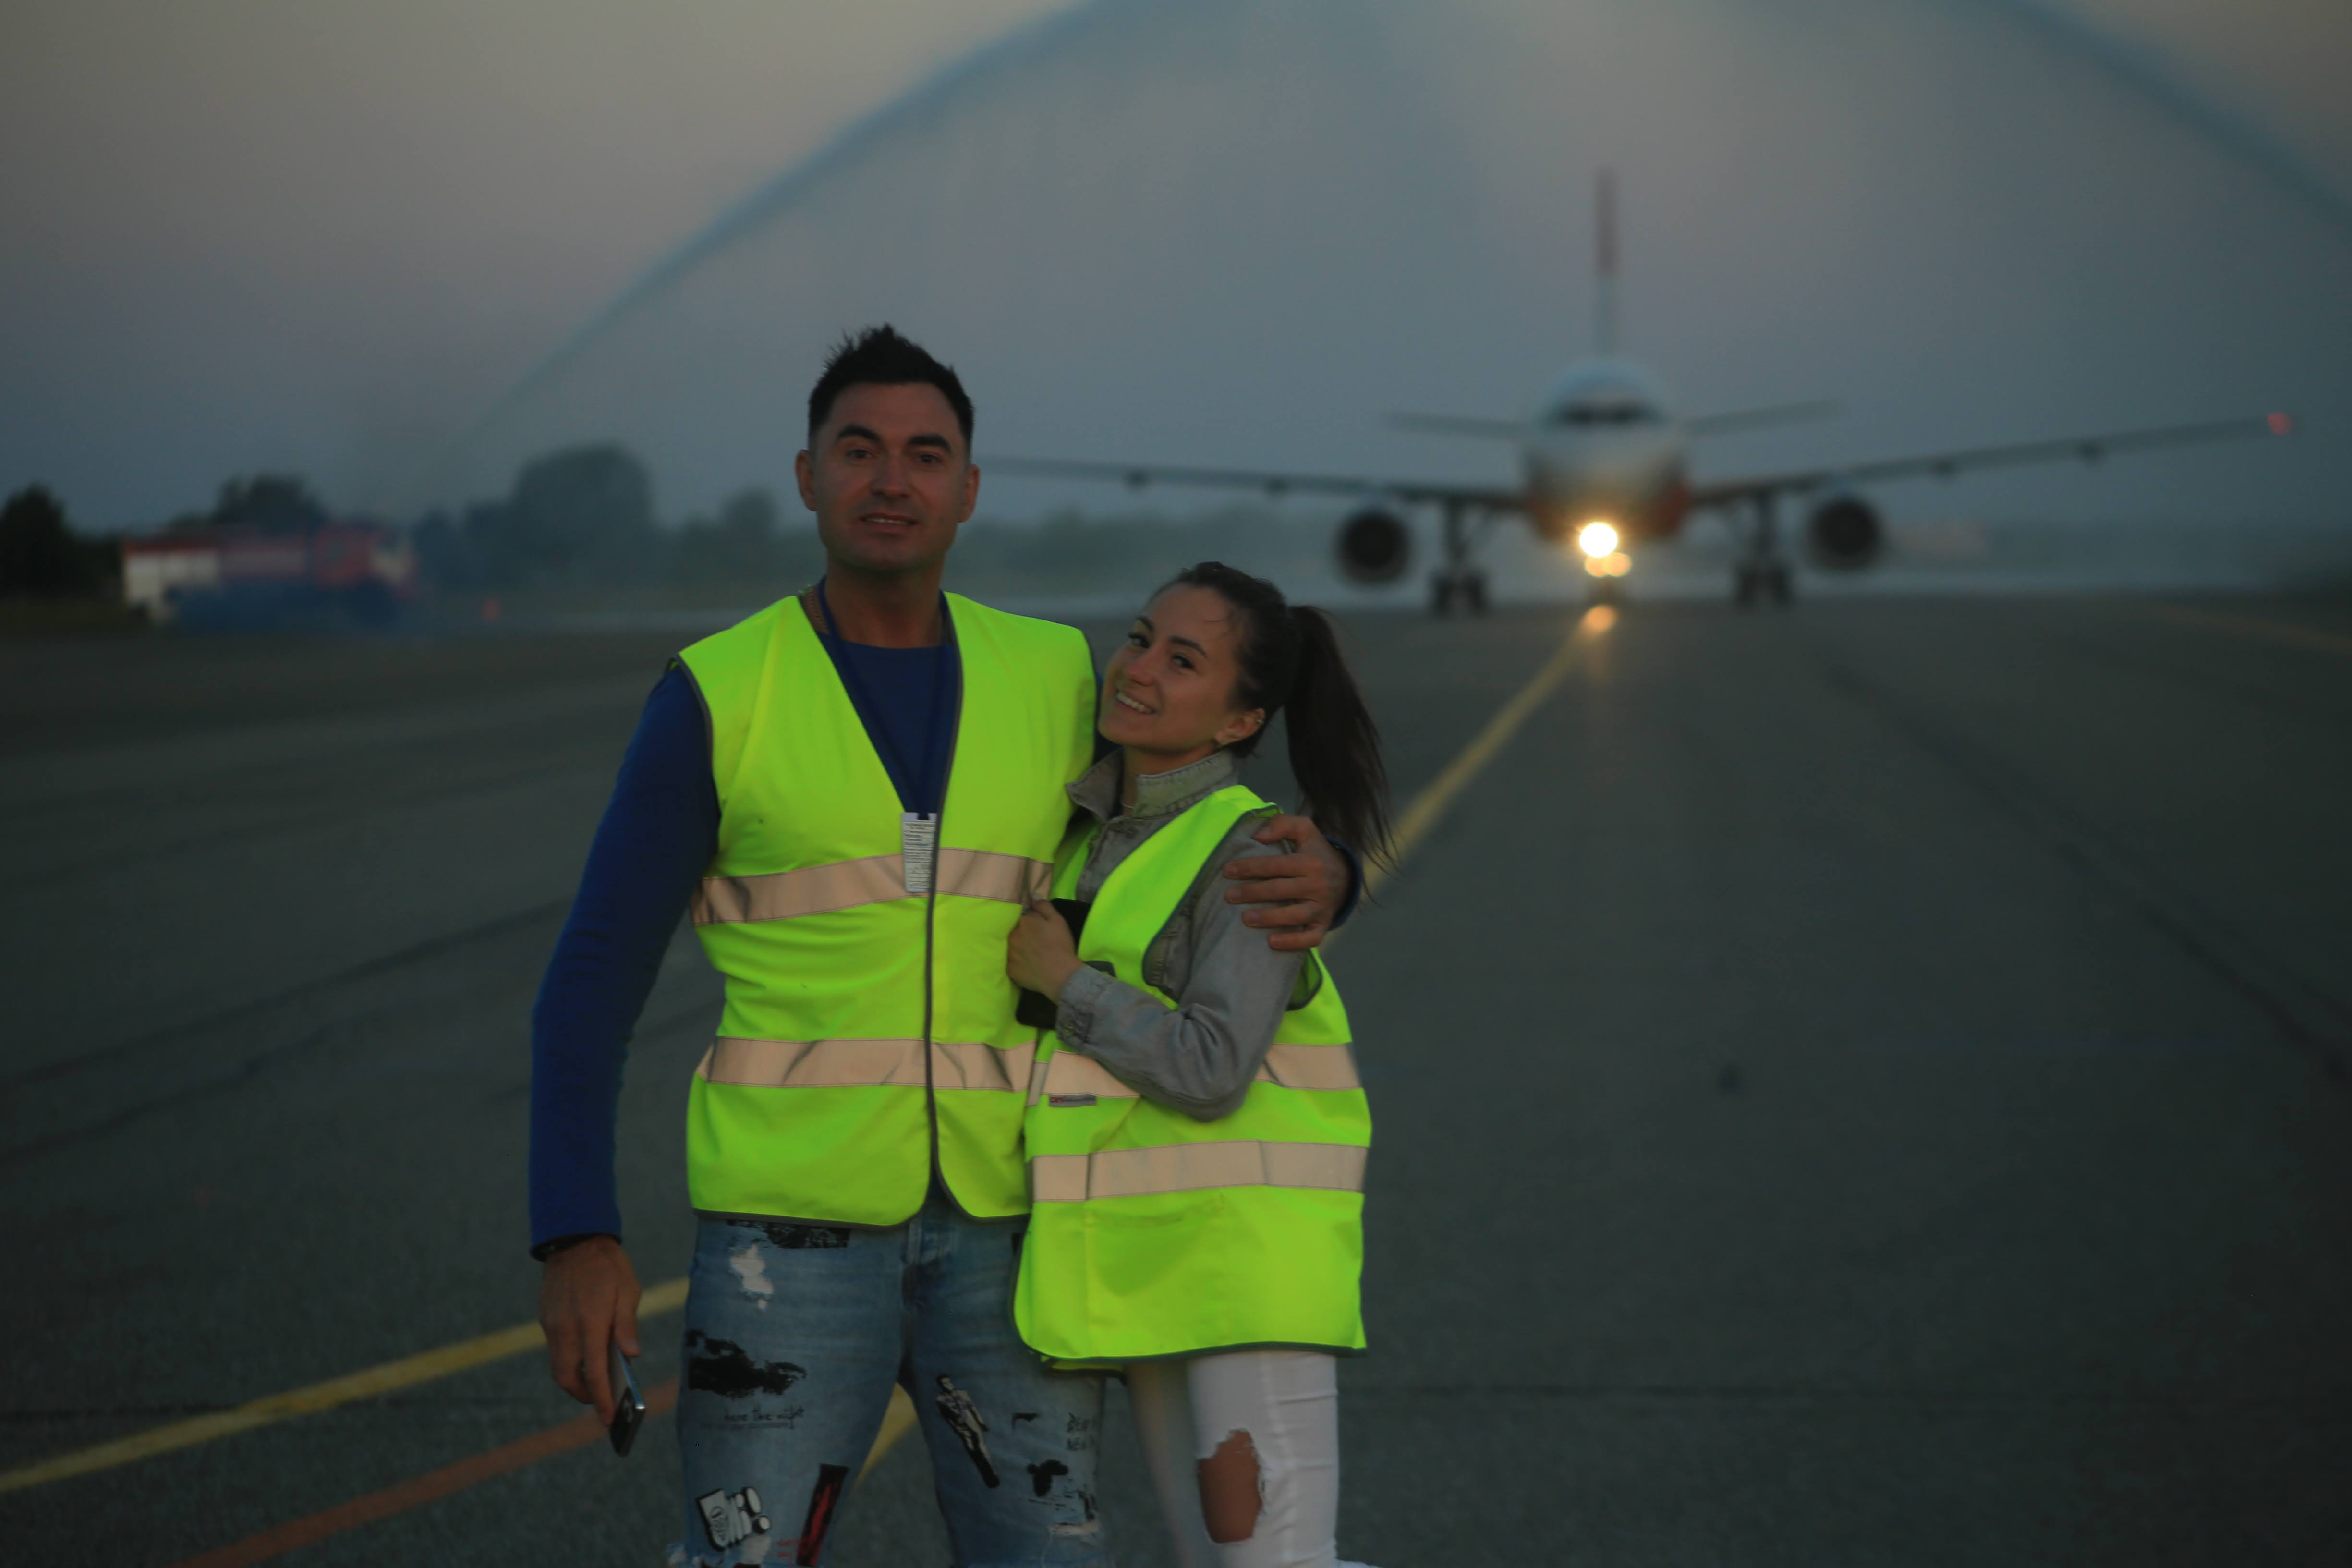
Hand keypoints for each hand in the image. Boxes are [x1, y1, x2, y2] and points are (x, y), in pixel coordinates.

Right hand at [539, 1235, 640, 1424]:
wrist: (573, 1237)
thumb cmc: (608, 1264)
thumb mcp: (628, 1290)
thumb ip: (627, 1325)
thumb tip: (631, 1356)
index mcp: (591, 1323)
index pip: (595, 1372)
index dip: (601, 1399)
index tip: (608, 1418)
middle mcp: (566, 1329)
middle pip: (567, 1378)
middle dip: (583, 1395)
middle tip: (601, 1401)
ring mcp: (552, 1325)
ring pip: (558, 1366)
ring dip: (575, 1379)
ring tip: (596, 1381)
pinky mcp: (545, 1319)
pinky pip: (555, 1349)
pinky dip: (569, 1359)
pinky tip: (586, 1355)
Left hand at [1007, 899, 1082, 996]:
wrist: (1060, 975)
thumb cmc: (1061, 945)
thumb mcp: (1058, 921)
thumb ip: (1044, 906)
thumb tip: (1032, 896)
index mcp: (1024, 921)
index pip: (1024, 918)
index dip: (1033, 924)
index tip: (1040, 931)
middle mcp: (1012, 935)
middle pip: (1016, 932)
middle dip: (1024, 935)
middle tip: (1037, 944)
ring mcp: (1009, 953)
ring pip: (1012, 947)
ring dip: (1019, 949)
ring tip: (1032, 956)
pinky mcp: (1009, 969)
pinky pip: (1012, 963)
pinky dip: (1018, 963)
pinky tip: (1028, 966)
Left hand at [1227, 813, 1350, 951]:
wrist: (1344, 876)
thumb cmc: (1315, 852)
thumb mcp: (1304, 830)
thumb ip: (1282, 824)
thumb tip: (1258, 836)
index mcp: (1310, 862)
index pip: (1275, 865)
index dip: (1250, 868)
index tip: (1228, 871)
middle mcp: (1317, 885)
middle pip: (1281, 890)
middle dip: (1253, 893)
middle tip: (1229, 896)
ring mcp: (1321, 908)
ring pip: (1295, 916)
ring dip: (1269, 919)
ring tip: (1245, 919)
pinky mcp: (1323, 925)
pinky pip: (1310, 938)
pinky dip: (1292, 942)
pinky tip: (1271, 942)